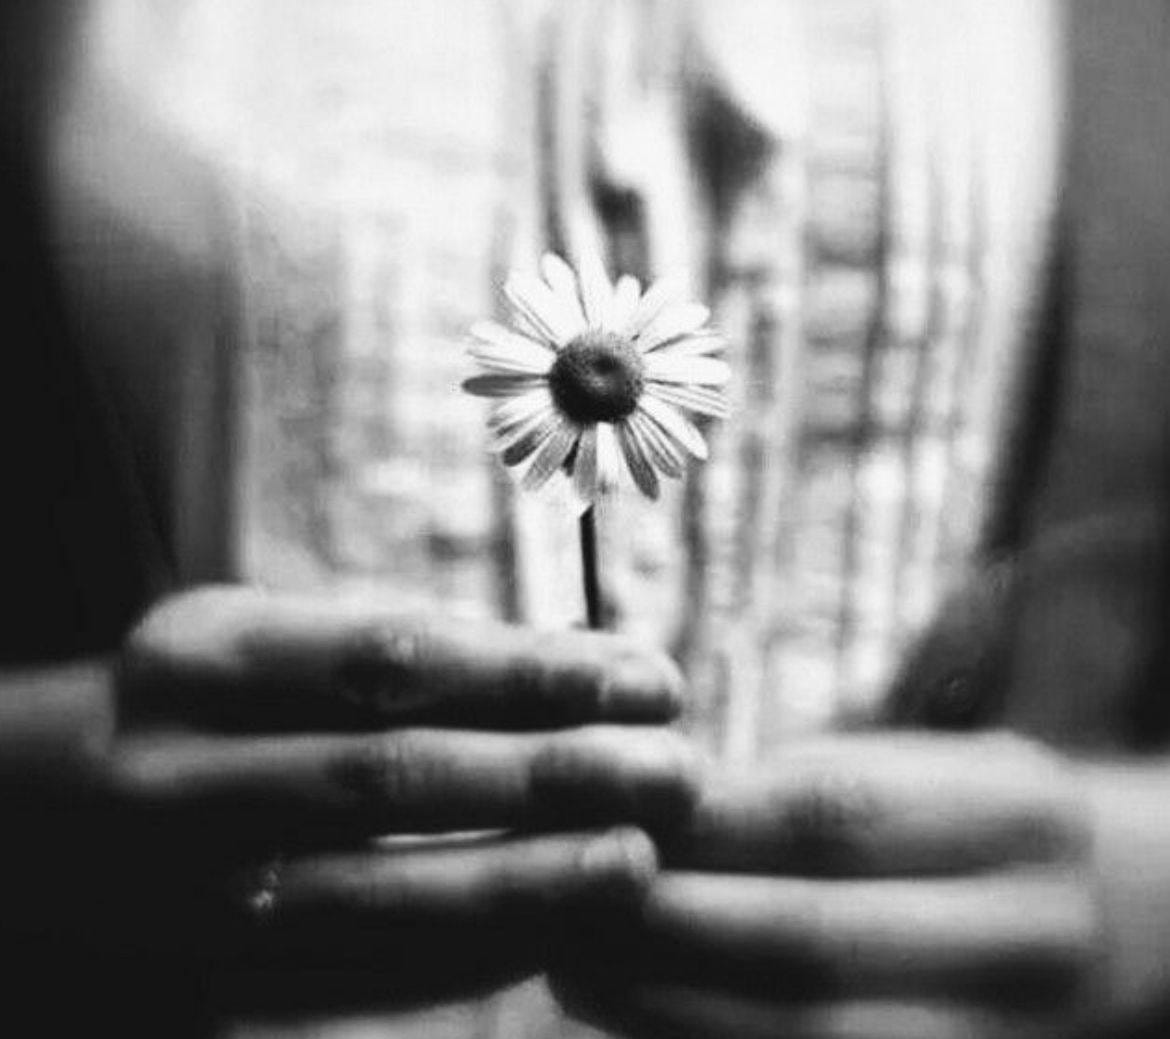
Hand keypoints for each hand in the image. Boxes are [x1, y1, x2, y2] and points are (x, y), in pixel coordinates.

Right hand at [2, 585, 696, 1009]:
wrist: (31, 819)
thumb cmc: (188, 703)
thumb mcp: (258, 636)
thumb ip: (390, 646)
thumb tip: (566, 664)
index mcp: (205, 654)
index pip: (399, 655)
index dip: (537, 670)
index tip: (648, 677)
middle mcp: (190, 769)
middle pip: (404, 771)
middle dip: (558, 772)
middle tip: (679, 768)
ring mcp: (193, 883)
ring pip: (388, 886)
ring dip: (531, 873)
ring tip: (642, 854)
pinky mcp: (212, 972)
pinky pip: (365, 969)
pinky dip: (475, 949)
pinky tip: (563, 926)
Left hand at [554, 732, 1101, 1038]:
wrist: (1126, 912)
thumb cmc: (976, 820)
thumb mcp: (927, 768)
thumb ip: (810, 784)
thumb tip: (653, 804)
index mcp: (1011, 814)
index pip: (831, 813)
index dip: (704, 822)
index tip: (606, 812)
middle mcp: (1027, 934)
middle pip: (813, 940)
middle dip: (668, 925)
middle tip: (563, 902)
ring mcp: (1004, 1035)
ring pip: (813, 1038)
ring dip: (670, 1008)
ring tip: (572, 967)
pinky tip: (639, 1019)